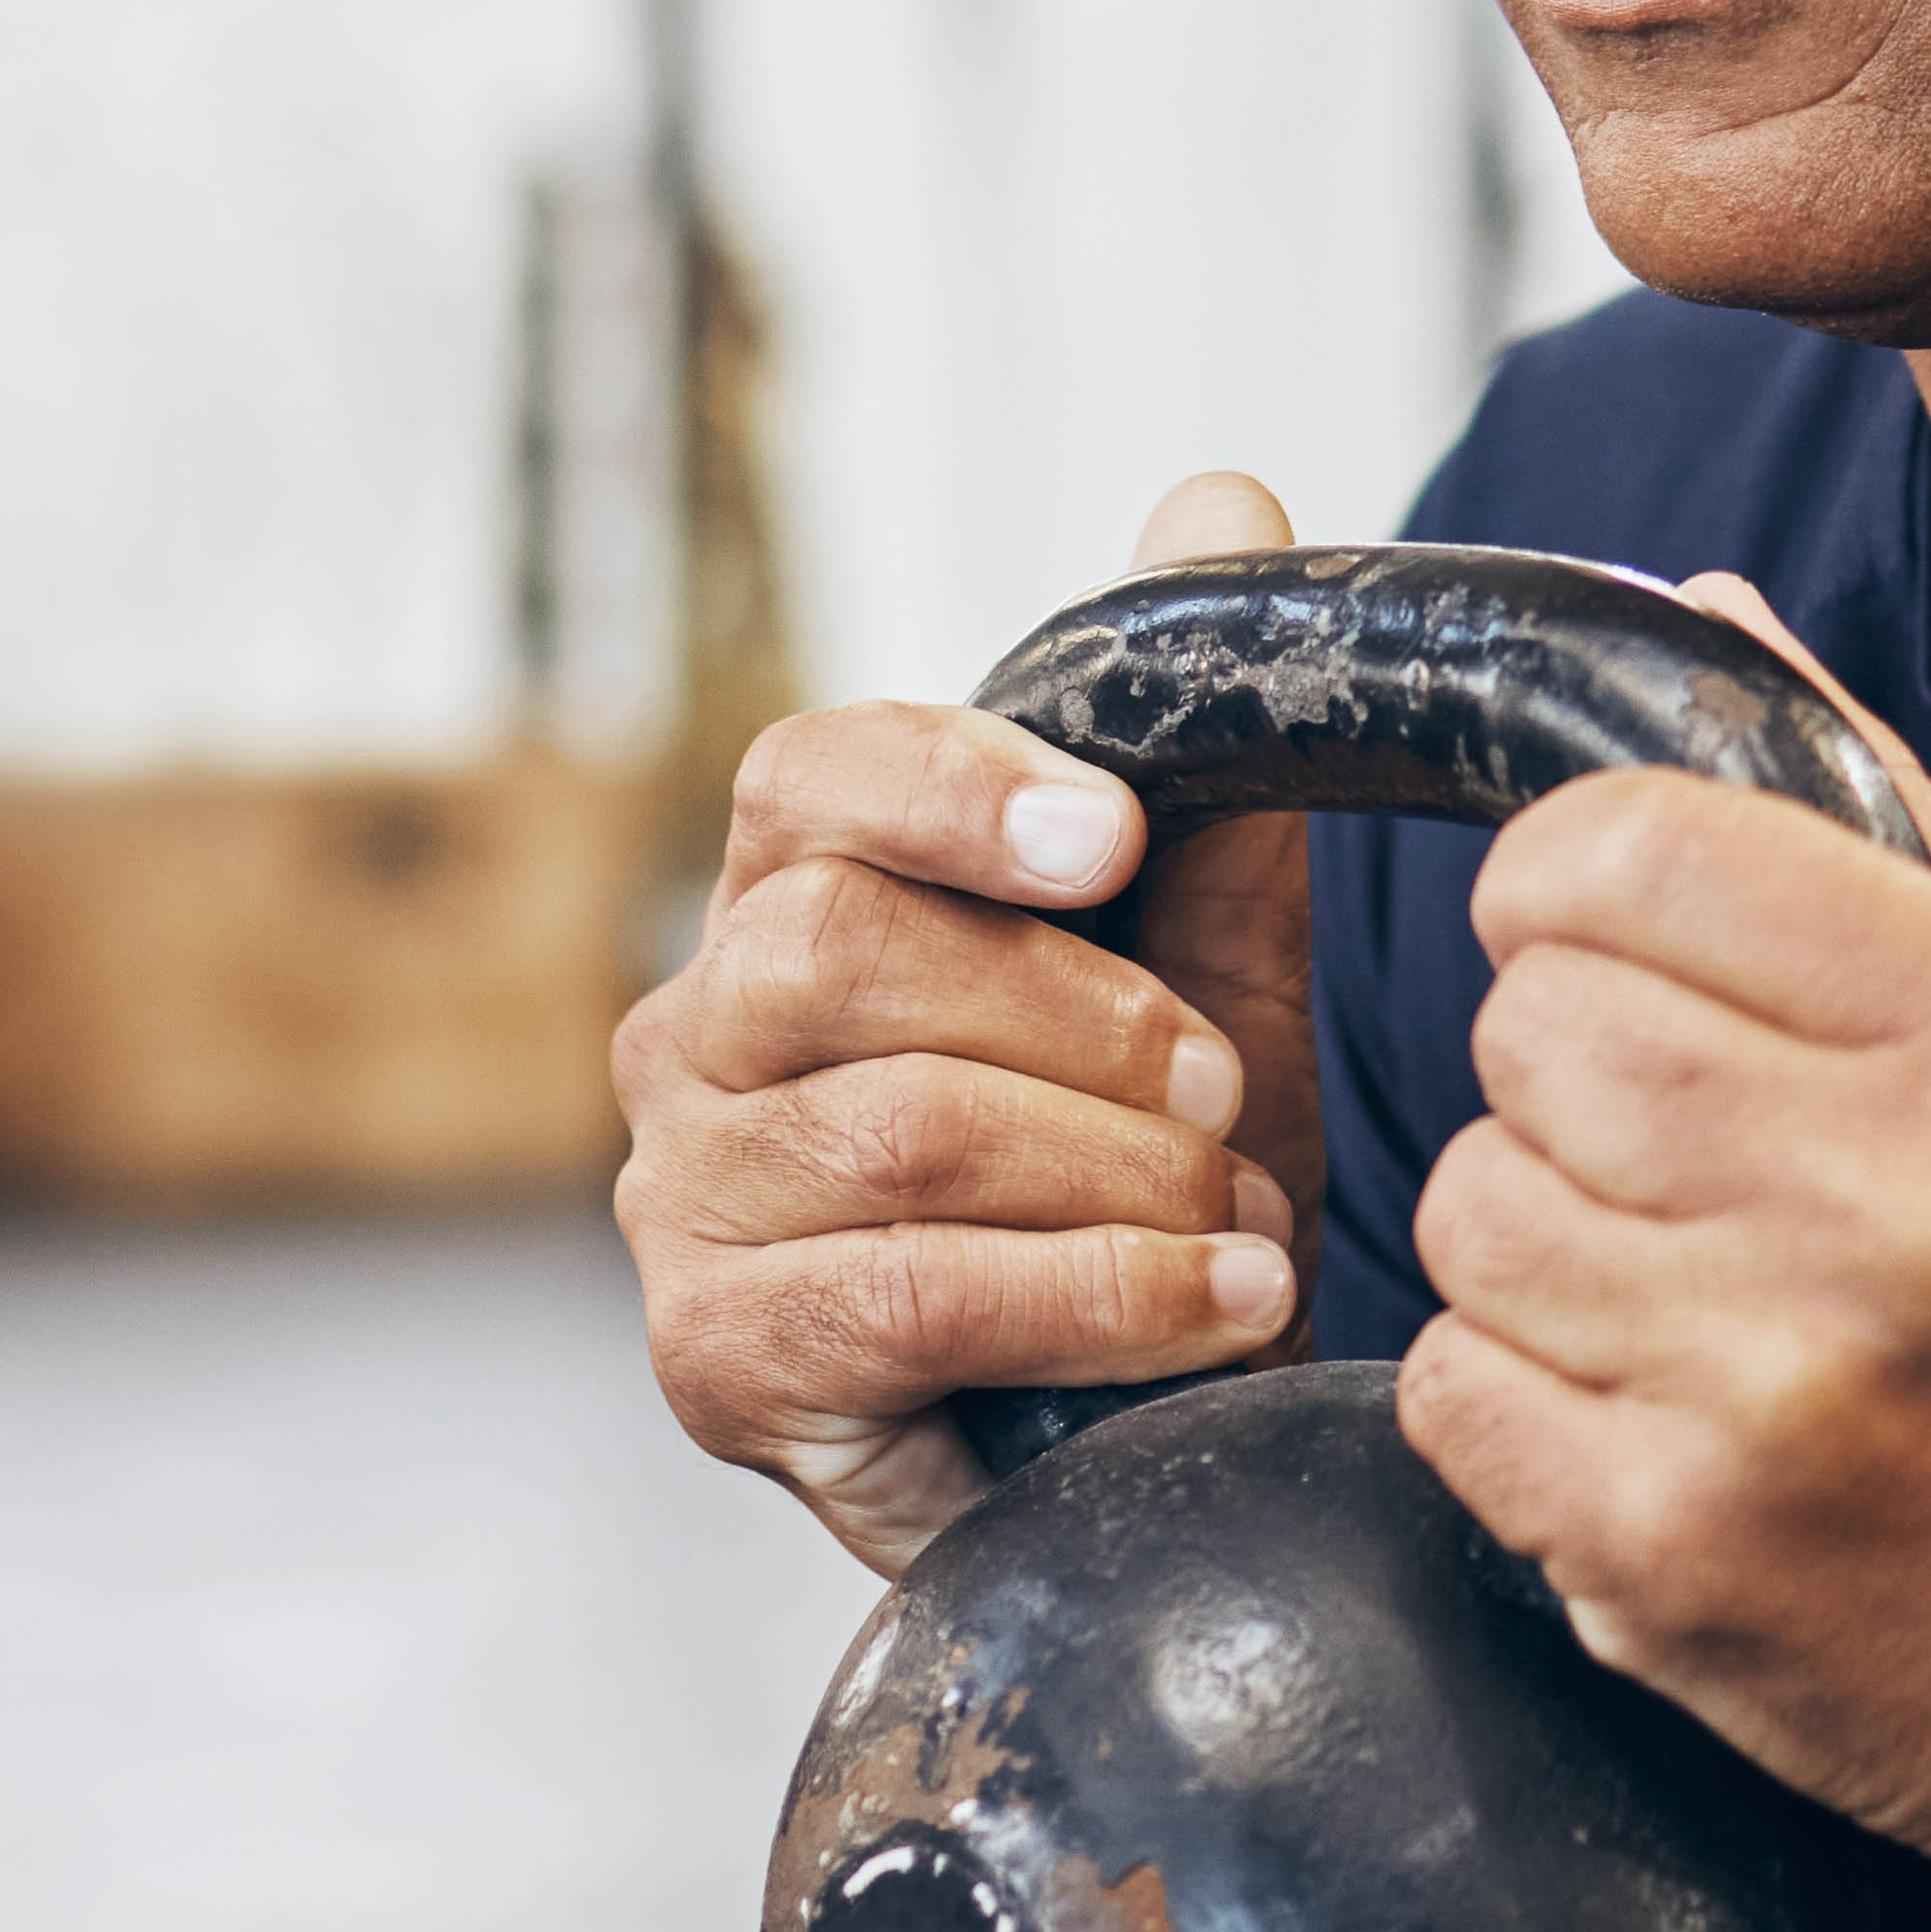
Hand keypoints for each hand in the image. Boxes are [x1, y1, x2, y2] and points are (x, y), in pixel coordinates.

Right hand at [620, 472, 1330, 1573]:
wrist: (1139, 1435)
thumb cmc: (1138, 1191)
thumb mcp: (1201, 976)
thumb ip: (1202, 774)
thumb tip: (1221, 496)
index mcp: (786, 901)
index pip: (806, 778)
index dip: (952, 784)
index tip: (1106, 832)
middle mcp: (694, 1036)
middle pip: (843, 948)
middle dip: (1079, 1019)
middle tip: (1224, 1095)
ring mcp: (682, 1200)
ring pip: (896, 1126)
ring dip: (1115, 1179)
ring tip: (1247, 1227)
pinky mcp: (715, 1358)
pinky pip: (908, 1291)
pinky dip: (1097, 1296)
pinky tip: (1214, 1308)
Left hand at [1393, 574, 1930, 1931]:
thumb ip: (1882, 827)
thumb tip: (1701, 611)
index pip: (1636, 851)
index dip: (1564, 886)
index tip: (1589, 939)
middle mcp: (1896, 1200)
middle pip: (1530, 1029)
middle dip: (1562, 1080)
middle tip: (1666, 1156)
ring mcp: (1777, 1387)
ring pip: (1471, 1203)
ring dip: (1535, 1247)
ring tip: (1673, 1301)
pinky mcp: (1677, 1553)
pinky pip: (1454, 1389)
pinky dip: (1515, 1405)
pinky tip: (1642, 1422)